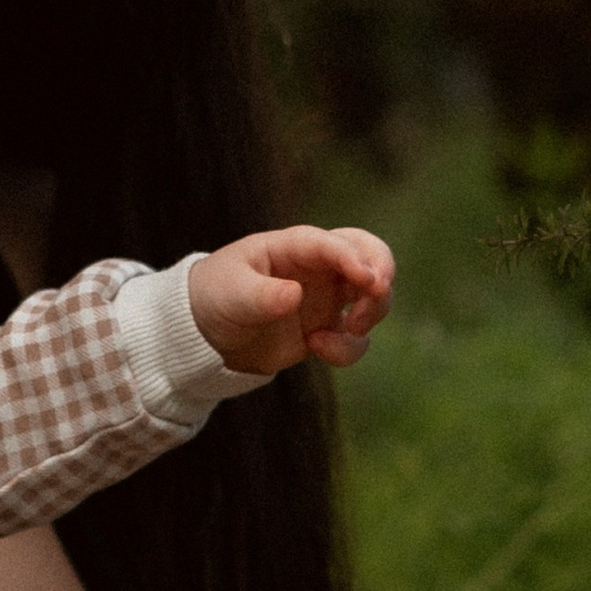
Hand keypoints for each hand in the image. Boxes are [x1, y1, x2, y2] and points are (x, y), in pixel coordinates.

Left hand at [189, 225, 393, 375]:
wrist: (208, 335)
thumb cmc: (215, 297)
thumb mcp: (231, 295)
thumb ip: (262, 295)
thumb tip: (295, 296)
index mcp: (295, 246)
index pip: (333, 243)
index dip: (354, 258)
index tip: (368, 281)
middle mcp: (319, 267)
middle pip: (370, 254)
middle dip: (383, 272)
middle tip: (378, 295)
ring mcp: (327, 297)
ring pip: (373, 295)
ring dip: (374, 312)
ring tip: (350, 328)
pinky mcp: (328, 328)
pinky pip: (355, 338)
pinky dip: (348, 347)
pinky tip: (315, 347)